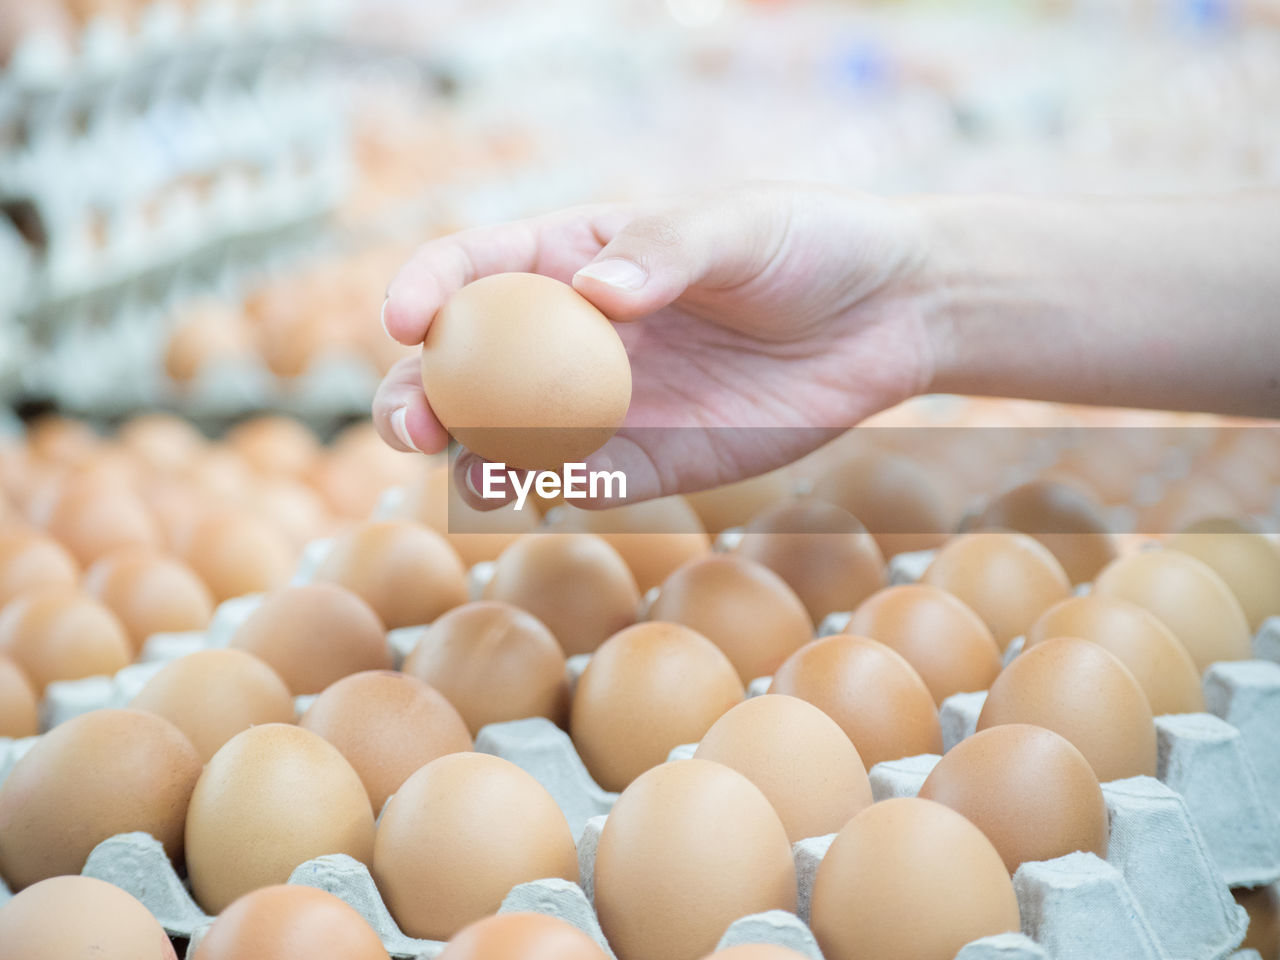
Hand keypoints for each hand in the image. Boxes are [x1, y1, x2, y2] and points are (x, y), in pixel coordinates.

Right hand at [372, 181, 940, 505]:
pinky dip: (565, 491)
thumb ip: (668, 251)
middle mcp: (576, 335)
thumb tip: (594, 295)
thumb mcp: (740, 226)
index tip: (403, 319)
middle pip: (469, 368)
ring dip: (478, 460)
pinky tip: (566, 488)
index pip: (475, 268)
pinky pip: (592, 482)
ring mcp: (611, 403)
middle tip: (414, 424)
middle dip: (421, 396)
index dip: (427, 289)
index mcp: (577, 256)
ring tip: (477, 473)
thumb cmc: (810, 243)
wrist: (891, 316)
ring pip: (513, 439)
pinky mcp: (656, 462)